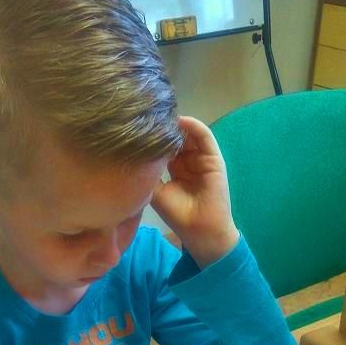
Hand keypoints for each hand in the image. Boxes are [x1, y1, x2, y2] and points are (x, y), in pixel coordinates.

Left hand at [151, 116, 239, 267]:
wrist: (200, 229)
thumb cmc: (177, 214)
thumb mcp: (154, 192)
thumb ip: (147, 173)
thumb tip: (132, 154)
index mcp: (174, 170)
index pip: (163, 147)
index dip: (153, 137)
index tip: (137, 126)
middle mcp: (188, 162)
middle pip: (176, 137)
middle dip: (164, 128)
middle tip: (148, 116)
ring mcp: (201, 159)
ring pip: (188, 134)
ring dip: (176, 124)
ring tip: (162, 115)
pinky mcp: (213, 158)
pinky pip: (204, 136)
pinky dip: (193, 126)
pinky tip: (180, 120)